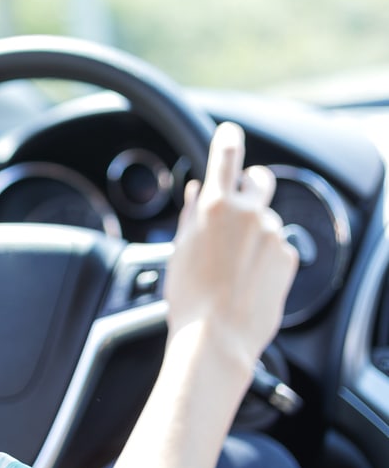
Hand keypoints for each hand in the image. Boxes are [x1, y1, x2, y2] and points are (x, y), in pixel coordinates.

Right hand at [164, 121, 298, 371]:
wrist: (217, 336)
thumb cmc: (189, 296)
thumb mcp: (179, 248)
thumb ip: (192, 213)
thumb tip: (197, 191)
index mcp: (216, 206)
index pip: (227, 155)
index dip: (229, 138)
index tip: (231, 132)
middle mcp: (250, 214)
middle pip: (259, 179)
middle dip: (250, 183)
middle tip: (235, 203)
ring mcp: (273, 235)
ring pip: (265, 218)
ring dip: (253, 229)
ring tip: (233, 261)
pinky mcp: (288, 258)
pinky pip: (277, 245)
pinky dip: (265, 254)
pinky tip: (247, 277)